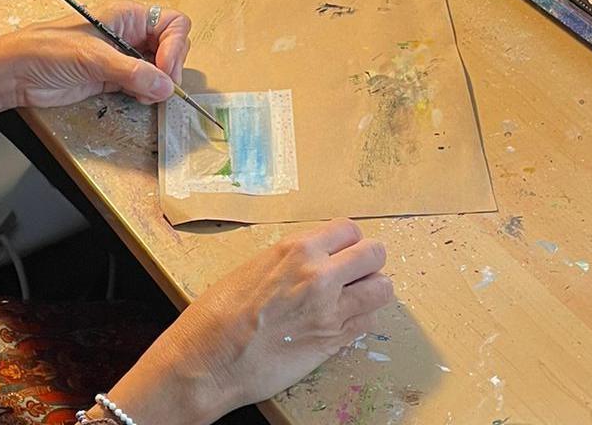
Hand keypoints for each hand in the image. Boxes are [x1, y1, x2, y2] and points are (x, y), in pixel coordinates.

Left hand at [0, 0, 191, 116]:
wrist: (14, 74)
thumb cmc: (45, 51)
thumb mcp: (91, 57)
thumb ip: (132, 71)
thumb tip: (166, 86)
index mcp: (125, 15)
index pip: (172, 24)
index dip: (175, 47)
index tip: (165, 71)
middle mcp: (128, 33)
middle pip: (171, 45)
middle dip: (171, 67)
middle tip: (160, 88)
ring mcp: (121, 56)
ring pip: (159, 67)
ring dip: (160, 83)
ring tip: (146, 95)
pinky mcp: (112, 77)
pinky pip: (143, 83)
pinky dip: (148, 92)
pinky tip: (139, 99)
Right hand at [99, 220, 393, 424]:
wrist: (209, 361)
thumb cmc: (217, 315)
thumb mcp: (253, 268)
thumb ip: (290, 261)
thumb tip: (311, 261)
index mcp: (296, 250)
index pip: (349, 229)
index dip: (348, 242)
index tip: (342, 252)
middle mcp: (320, 274)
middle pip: (375, 254)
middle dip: (368, 263)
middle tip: (355, 275)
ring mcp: (331, 310)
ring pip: (382, 289)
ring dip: (371, 292)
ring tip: (355, 300)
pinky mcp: (334, 342)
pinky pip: (368, 322)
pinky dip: (361, 321)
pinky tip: (342, 324)